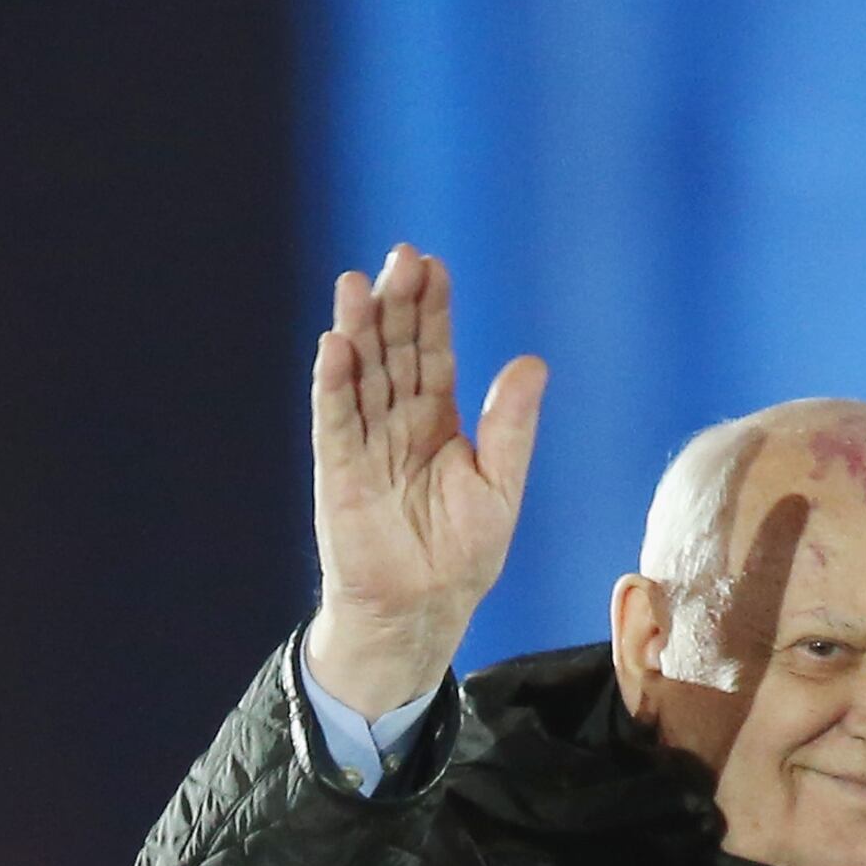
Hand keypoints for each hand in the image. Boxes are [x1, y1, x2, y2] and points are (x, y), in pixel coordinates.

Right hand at [305, 245, 546, 716]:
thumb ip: (510, 425)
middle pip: (394, 351)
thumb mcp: (499, 486)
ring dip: (357, 330)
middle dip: (395, 305)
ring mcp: (365, 444)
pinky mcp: (338, 471)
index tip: (433, 266)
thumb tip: (532, 362)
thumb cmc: (462, 555)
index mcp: (438, 423)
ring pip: (360, 375)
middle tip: (399, 256)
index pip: (433, 353)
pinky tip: (334, 346)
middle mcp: (398, 424)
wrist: (423, 609)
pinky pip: (335, 420)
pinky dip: (333, 384)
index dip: (432, 310)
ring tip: (355, 283)